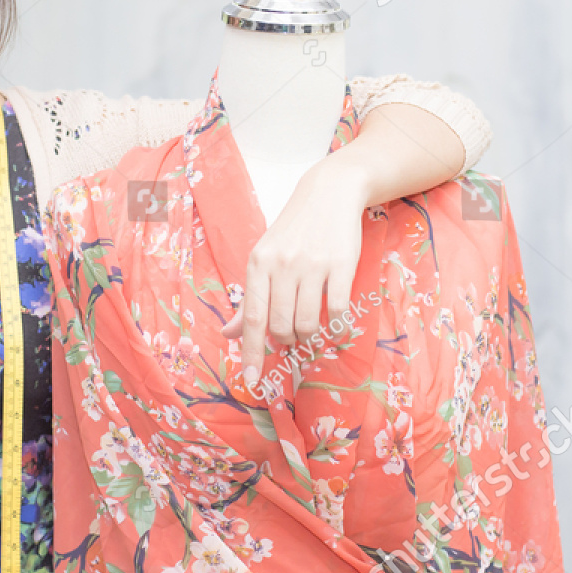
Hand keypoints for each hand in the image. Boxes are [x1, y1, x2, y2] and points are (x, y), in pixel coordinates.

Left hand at [221, 151, 369, 382]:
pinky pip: (338, 311)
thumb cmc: (293, 230)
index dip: (251, 352)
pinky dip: (337, 329)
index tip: (252, 379)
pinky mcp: (342, 265)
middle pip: (280, 325)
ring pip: (307, 322)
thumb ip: (250, 299)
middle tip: (291, 338)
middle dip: (285, 341)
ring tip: (309, 331)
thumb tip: (229, 334)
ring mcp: (313, 265)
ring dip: (308, 337)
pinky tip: (337, 330)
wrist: (329, 193)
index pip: (252, 318)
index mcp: (258, 263)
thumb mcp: (264, 258)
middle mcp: (282, 265)